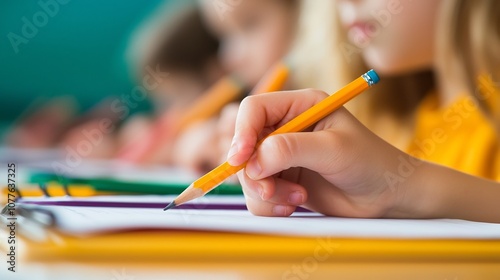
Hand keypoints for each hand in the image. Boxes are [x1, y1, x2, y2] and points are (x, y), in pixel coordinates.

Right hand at [226, 89, 419, 217]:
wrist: (387, 197)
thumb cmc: (370, 163)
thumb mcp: (332, 150)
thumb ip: (290, 150)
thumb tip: (252, 162)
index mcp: (300, 106)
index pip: (254, 110)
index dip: (242, 133)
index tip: (240, 160)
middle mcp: (286, 128)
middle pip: (244, 145)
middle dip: (253, 172)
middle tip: (270, 190)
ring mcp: (282, 156)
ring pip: (248, 174)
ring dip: (266, 192)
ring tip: (297, 198)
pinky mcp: (282, 180)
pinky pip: (257, 194)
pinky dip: (270, 204)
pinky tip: (295, 204)